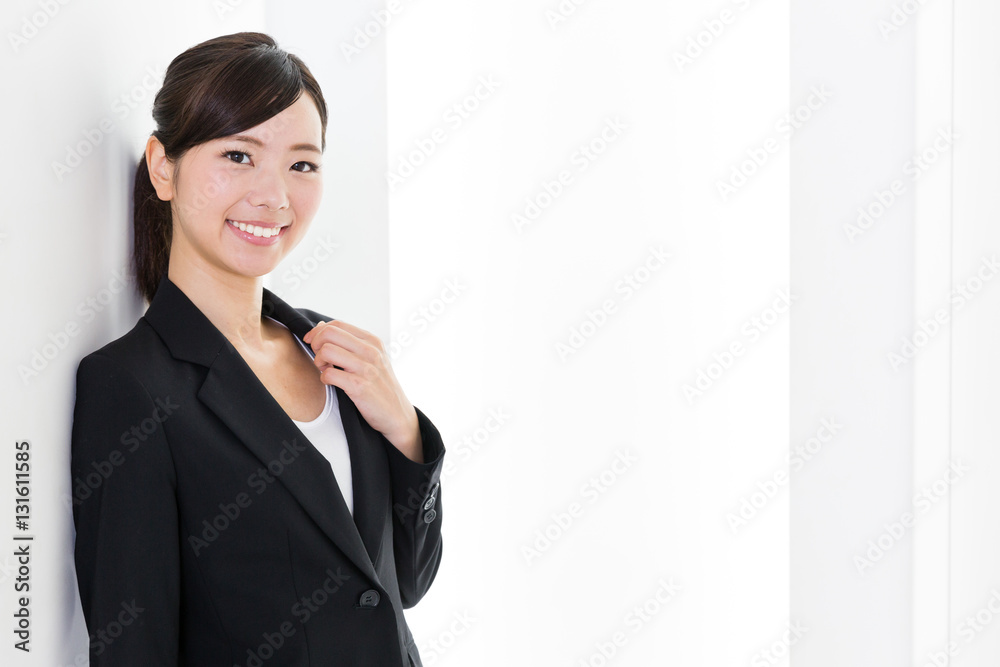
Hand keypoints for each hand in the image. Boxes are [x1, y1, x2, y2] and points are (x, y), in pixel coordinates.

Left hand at [302, 320, 422, 462]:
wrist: (397, 414)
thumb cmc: (380, 386)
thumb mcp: (371, 358)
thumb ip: (348, 343)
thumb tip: (320, 327)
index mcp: (373, 341)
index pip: (337, 324)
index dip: (318, 332)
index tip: (312, 343)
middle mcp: (371, 351)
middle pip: (329, 333)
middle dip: (316, 345)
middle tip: (320, 359)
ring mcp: (366, 368)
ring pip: (326, 351)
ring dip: (319, 362)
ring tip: (326, 370)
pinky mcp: (360, 386)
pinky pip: (328, 374)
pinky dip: (324, 378)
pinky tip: (332, 383)